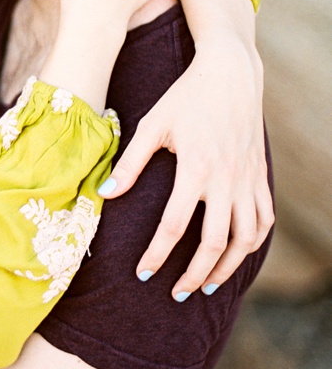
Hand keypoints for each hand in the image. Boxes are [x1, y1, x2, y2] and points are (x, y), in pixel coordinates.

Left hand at [102, 25, 272, 296]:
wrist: (230, 74)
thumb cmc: (185, 98)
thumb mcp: (151, 126)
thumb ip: (129, 164)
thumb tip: (105, 194)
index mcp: (195, 169)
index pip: (174, 226)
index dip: (158, 255)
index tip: (143, 273)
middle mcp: (226, 179)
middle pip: (214, 243)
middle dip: (194, 274)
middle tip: (176, 294)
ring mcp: (247, 180)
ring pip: (245, 239)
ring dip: (226, 268)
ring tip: (206, 285)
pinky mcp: (260, 176)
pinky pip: (264, 220)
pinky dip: (252, 243)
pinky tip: (236, 254)